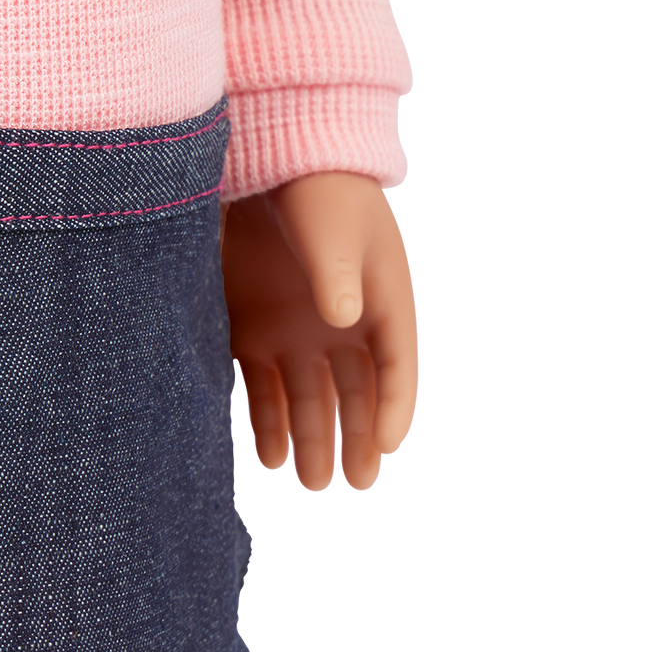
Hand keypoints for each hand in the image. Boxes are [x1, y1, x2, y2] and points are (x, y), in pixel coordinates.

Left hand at [221, 173, 419, 493]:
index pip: (397, 367)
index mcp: (382, 302)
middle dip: (358, 440)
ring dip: (311, 441)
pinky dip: (268, 422)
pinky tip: (269, 457)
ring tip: (310, 482)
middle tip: (359, 485)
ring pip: (311, 401)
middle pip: (358, 395)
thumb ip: (337, 273)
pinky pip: (264, 388)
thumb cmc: (317, 194)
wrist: (267, 166)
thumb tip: (344, 317)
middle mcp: (343, 327)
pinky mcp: (254, 331)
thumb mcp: (332, 229)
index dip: (396, 408)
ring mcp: (298, 333)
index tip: (389, 447)